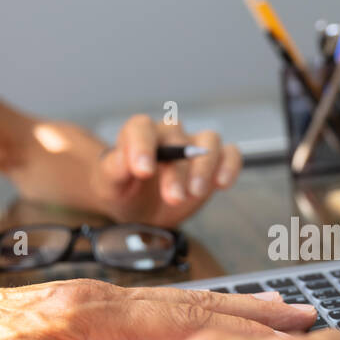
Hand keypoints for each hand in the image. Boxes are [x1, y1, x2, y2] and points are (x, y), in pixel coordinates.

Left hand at [0, 280, 316, 339]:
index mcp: (77, 310)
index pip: (174, 320)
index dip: (234, 331)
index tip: (285, 337)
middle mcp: (86, 299)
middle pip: (185, 303)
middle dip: (248, 313)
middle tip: (305, 318)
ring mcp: (79, 306)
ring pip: (170, 306)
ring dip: (226, 312)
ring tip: (275, 316)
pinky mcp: (69, 319)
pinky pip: (147, 316)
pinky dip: (189, 319)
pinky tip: (201, 329)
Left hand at [89, 115, 241, 228]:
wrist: (141, 211)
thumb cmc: (123, 193)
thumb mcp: (109, 186)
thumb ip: (115, 169)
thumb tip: (130, 161)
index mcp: (138, 135)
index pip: (141, 128)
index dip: (143, 146)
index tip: (143, 171)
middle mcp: (169, 135)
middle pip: (178, 140)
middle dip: (177, 170)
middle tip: (173, 197)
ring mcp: (194, 147)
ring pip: (208, 140)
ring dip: (204, 165)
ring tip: (196, 192)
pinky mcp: (214, 163)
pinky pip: (230, 154)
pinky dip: (229, 166)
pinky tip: (221, 184)